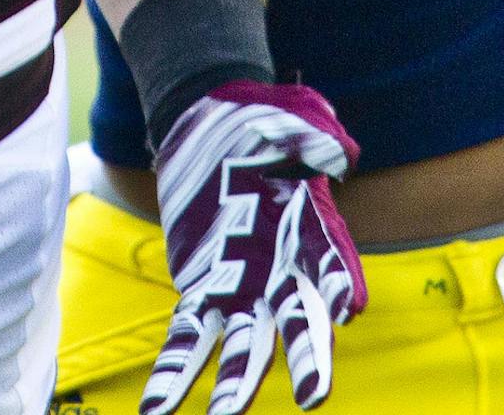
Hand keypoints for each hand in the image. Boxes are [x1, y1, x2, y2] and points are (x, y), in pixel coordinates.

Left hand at [145, 82, 365, 414]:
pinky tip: (157, 409)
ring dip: (237, 384)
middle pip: (299, 321)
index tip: (346, 305)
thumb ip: (313, 136)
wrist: (207, 119)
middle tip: (313, 395)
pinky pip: (189, 338)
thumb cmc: (259, 119)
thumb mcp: (290, 117)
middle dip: (306, 358)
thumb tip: (338, 151)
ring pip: (244, 345)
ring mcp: (242, 286)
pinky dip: (175, 374)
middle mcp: (284, 270)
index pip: (333, 263)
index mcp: (313, 230)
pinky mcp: (202, 289)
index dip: (341, 284)